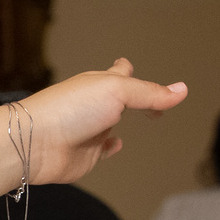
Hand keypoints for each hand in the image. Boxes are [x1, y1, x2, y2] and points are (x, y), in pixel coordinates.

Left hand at [13, 59, 186, 183]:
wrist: (36, 144)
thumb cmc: (69, 109)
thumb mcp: (117, 91)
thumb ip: (150, 93)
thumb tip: (182, 91)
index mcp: (100, 84)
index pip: (118, 72)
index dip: (126, 68)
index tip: (130, 65)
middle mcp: (94, 106)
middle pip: (114, 97)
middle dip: (127, 93)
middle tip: (146, 93)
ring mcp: (89, 130)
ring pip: (109, 123)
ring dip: (119, 119)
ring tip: (134, 116)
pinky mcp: (86, 155)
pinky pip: (103, 150)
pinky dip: (111, 147)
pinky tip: (116, 144)